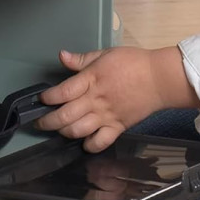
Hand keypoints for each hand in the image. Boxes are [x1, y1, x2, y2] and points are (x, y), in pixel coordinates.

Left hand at [37, 45, 199, 152]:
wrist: (159, 79)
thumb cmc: (132, 62)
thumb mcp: (105, 53)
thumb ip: (82, 59)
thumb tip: (62, 56)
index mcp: (91, 79)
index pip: (62, 92)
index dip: (47, 98)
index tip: (41, 99)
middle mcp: (95, 100)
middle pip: (65, 116)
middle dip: (47, 122)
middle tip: (40, 122)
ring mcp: (106, 116)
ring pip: (78, 131)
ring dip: (64, 133)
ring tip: (59, 130)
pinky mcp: (117, 128)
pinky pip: (100, 143)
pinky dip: (88, 146)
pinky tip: (83, 142)